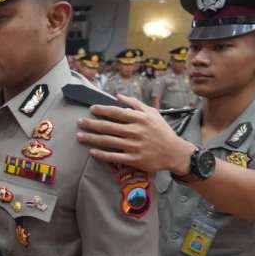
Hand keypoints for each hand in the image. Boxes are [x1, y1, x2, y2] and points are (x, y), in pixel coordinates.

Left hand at [76, 94, 196, 173]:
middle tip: (79, 122)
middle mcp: (136, 132)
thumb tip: (118, 96)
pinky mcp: (134, 160)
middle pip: (108, 127)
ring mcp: (134, 146)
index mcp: (140, 119)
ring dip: (92, 138)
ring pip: (108, 141)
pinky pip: (114, 157)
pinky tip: (92, 151)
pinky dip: (102, 154)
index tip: (91, 109)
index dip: (102, 110)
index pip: (117, 112)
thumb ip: (135, 104)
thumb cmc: (162, 132)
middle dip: (91, 124)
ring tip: (79, 136)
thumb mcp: (153, 113)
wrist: (175, 153)